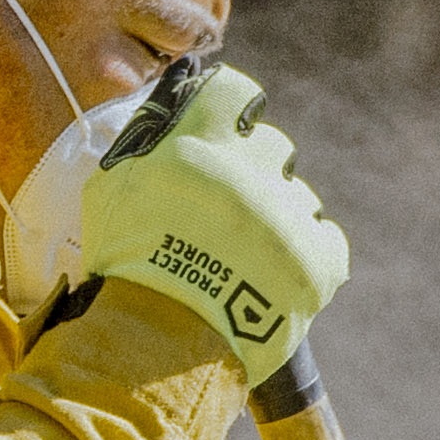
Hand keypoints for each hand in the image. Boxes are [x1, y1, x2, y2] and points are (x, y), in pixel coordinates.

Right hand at [77, 60, 345, 375]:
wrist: (151, 346)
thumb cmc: (123, 267)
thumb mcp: (110, 190)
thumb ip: (144, 144)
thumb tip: (171, 109)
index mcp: (196, 145)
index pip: (233, 92)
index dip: (234, 108)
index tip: (232, 123)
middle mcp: (248, 170)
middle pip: (272, 145)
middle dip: (256, 168)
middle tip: (230, 205)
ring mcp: (287, 216)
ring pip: (299, 197)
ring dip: (279, 216)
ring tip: (247, 256)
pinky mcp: (316, 262)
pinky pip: (328, 240)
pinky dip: (308, 255)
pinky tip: (278, 275)